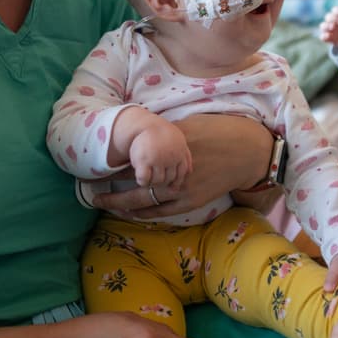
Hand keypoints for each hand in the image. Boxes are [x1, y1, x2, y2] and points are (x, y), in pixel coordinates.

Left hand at [97, 115, 271, 216]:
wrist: (246, 152)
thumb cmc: (218, 131)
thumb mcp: (188, 124)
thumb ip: (164, 135)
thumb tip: (143, 140)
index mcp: (168, 150)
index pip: (132, 160)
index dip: (112, 166)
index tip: (95, 166)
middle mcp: (171, 172)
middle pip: (131, 185)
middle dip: (109, 190)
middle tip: (90, 193)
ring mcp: (180, 190)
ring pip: (143, 202)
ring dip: (122, 204)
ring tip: (104, 203)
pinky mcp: (189, 202)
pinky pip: (159, 211)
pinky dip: (142, 213)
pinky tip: (129, 212)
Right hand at [130, 118, 192, 187]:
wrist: (145, 124)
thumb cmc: (162, 133)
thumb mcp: (178, 141)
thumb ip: (186, 156)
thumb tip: (189, 172)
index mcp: (180, 155)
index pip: (181, 174)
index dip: (175, 181)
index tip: (169, 184)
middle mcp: (170, 158)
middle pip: (168, 179)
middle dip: (162, 181)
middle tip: (154, 177)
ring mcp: (157, 160)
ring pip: (157, 181)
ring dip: (152, 182)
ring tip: (147, 176)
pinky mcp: (143, 160)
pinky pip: (144, 179)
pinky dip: (142, 181)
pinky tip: (140, 175)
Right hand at [319, 5, 337, 48]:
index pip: (335, 10)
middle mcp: (334, 21)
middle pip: (328, 17)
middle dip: (332, 18)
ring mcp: (331, 30)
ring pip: (323, 26)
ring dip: (326, 26)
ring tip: (332, 27)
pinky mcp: (329, 38)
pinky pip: (323, 37)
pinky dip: (324, 36)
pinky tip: (329, 36)